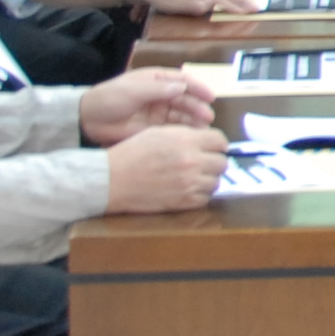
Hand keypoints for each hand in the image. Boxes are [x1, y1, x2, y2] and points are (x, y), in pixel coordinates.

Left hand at [80, 67, 215, 143]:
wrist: (88, 120)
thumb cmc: (109, 98)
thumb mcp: (133, 90)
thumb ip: (158, 90)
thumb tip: (183, 88)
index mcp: (156, 80)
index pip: (182, 81)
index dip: (198, 88)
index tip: (211, 97)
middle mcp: (161, 95)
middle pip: (185, 99)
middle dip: (197, 107)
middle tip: (207, 118)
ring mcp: (158, 112)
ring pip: (182, 115)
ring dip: (194, 120)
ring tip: (203, 129)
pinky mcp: (154, 129)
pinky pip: (173, 129)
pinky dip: (184, 132)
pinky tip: (192, 136)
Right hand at [102, 124, 228, 213]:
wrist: (112, 179)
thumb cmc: (132, 153)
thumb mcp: (159, 133)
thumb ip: (186, 135)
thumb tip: (207, 141)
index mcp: (186, 141)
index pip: (221, 141)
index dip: (217, 144)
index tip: (212, 148)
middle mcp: (192, 162)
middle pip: (222, 163)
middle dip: (214, 162)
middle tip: (202, 163)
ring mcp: (189, 184)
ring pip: (216, 182)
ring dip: (207, 179)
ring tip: (192, 177)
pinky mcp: (184, 202)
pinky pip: (205, 198)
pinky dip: (199, 194)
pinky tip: (186, 189)